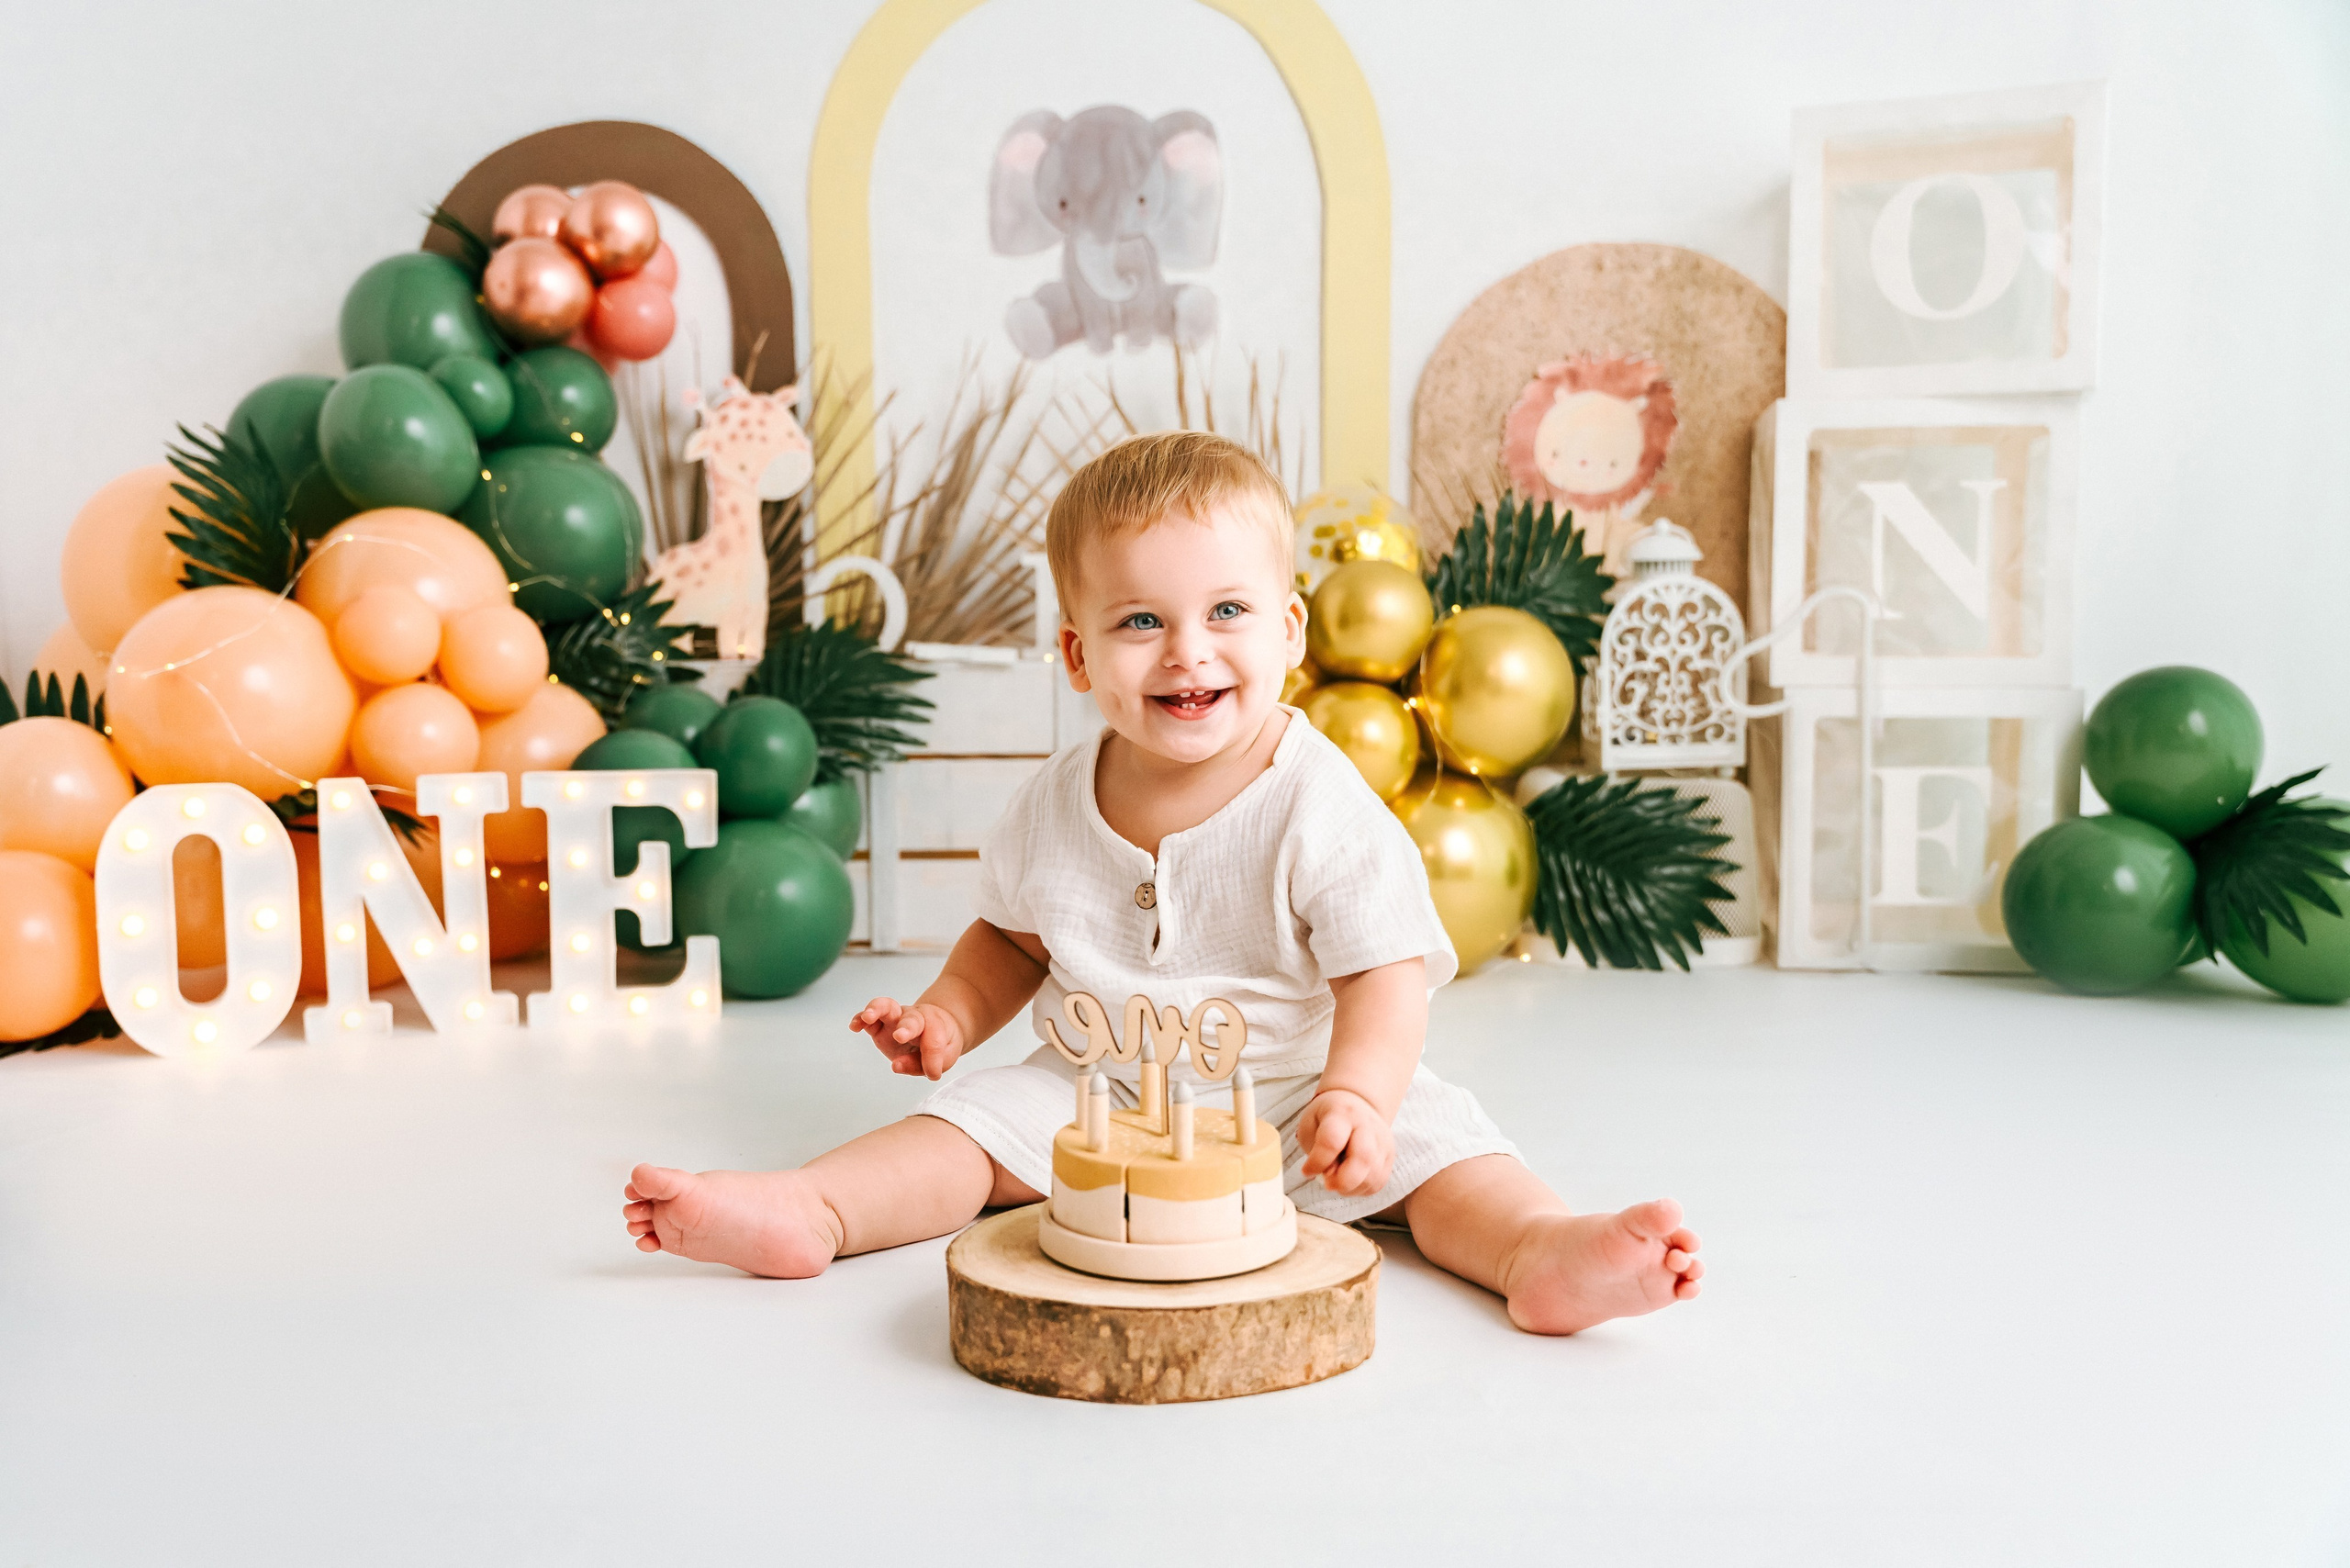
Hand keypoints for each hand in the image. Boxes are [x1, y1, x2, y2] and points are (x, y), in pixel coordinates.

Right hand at [849, 996, 964, 1080]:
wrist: (939, 1026)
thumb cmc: (941, 1042)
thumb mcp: (943, 1058)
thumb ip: (920, 1064)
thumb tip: (896, 1066)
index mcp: (935, 1026)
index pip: (933, 1042)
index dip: (932, 1060)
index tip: (933, 1073)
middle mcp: (915, 1019)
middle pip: (911, 1018)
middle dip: (906, 1028)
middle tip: (899, 1037)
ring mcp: (896, 1020)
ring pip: (887, 1007)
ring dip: (876, 1010)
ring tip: (867, 1017)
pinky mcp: (880, 1027)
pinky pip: (869, 1019)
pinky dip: (860, 1020)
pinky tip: (854, 1026)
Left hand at [1296, 1088, 1393, 1196]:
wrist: (1356, 1104)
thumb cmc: (1327, 1117)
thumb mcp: (1311, 1124)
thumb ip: (1317, 1150)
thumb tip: (1330, 1175)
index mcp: (1342, 1113)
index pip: (1332, 1141)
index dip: (1317, 1163)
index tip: (1306, 1171)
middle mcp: (1368, 1125)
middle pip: (1363, 1158)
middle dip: (1342, 1181)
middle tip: (1327, 1183)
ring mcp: (1383, 1141)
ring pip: (1373, 1175)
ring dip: (1350, 1188)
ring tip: (1336, 1181)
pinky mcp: (1390, 1156)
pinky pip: (1378, 1182)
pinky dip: (1360, 1189)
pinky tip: (1349, 1181)